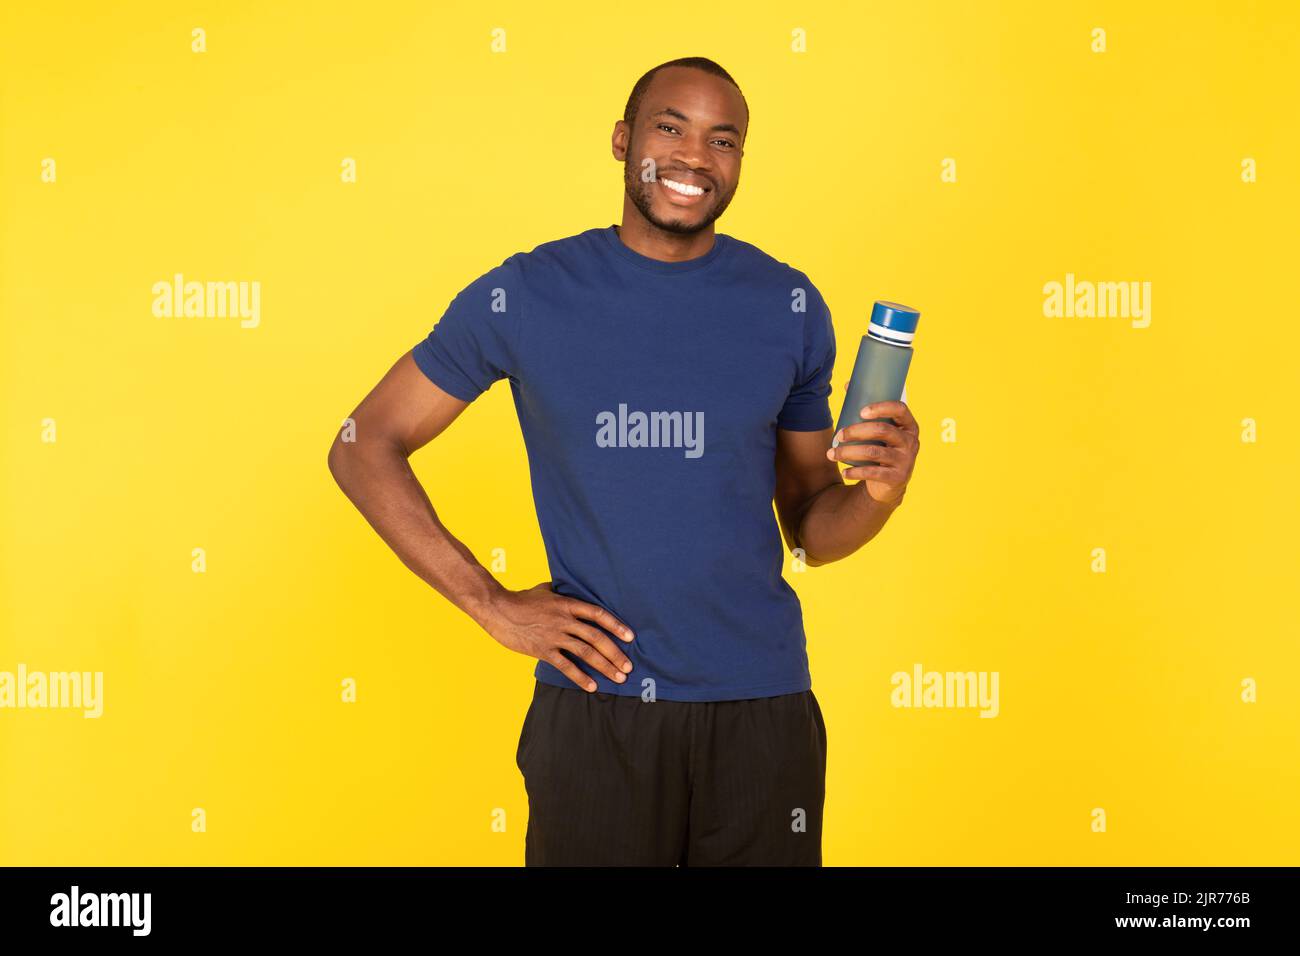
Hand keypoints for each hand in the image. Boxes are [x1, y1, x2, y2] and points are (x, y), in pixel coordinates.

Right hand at [483, 581, 634, 691]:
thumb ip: (563, 593)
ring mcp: (554, 636)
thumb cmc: (521, 599)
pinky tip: (592, 686)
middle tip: (628, 667)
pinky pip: (565, 666)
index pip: (597, 614)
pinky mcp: (542, 650)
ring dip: (604, 666)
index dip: (616, 625)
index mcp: (567, 604)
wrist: (498, 609)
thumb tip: (574, 592)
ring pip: (585, 652)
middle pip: (596, 637)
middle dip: (615, 653)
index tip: (630, 637)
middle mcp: (564, 620)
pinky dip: (580, 677)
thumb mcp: (546, 590)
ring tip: (618, 678)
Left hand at [825, 400, 918, 506]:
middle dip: (856, 431)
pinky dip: (855, 472)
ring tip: (831, 454)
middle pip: (882, 430)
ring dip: (848, 452)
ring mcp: (906, 460)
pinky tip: (844, 472)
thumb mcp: (880, 430)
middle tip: (838, 435)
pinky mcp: (897, 477)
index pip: (900, 409)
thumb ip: (867, 411)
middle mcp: (911, 441)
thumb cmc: (882, 448)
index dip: (881, 408)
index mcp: (909, 425)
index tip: (861, 411)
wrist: (889, 484)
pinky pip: (873, 473)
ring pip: (873, 452)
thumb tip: (848, 384)